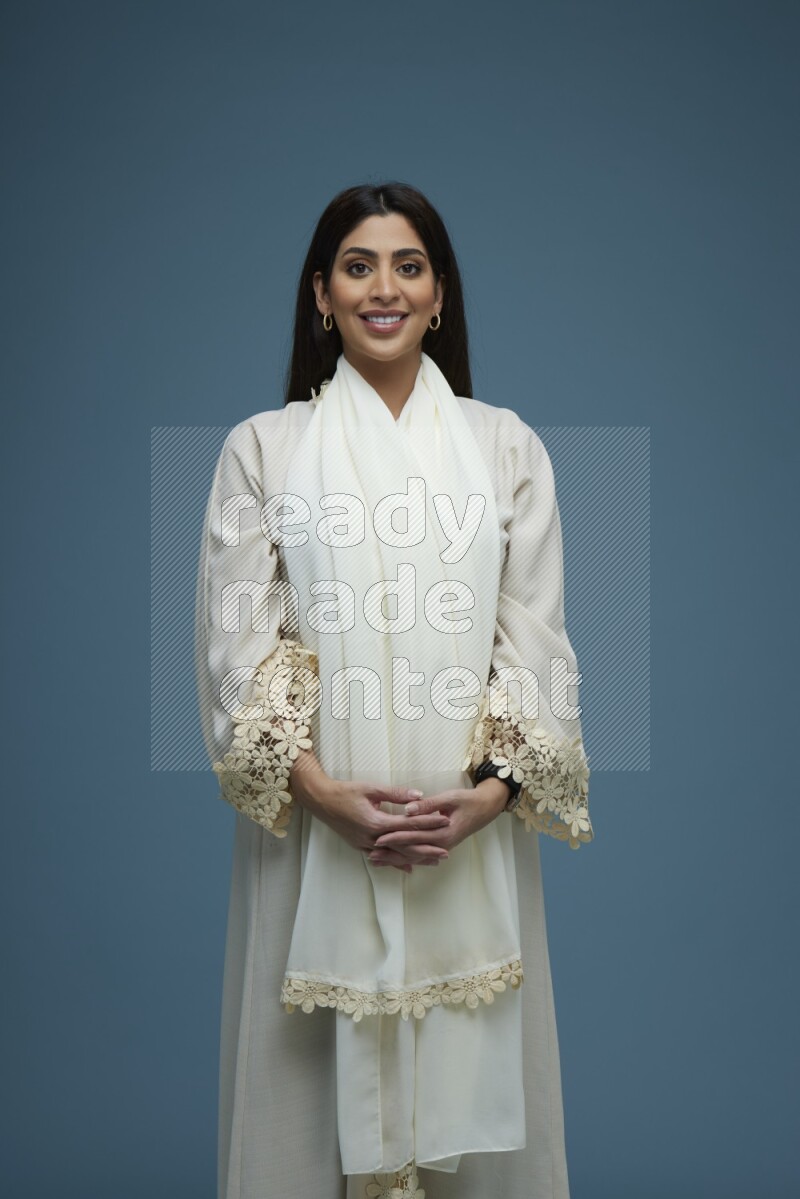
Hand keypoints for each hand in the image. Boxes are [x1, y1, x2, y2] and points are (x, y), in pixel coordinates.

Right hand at [290, 750, 451, 872]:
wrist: (320, 800)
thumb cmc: (345, 792)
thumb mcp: (371, 788)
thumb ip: (396, 793)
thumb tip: (419, 795)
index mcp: (376, 822)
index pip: (409, 824)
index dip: (428, 823)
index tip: (445, 821)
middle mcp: (372, 838)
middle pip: (405, 846)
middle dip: (426, 849)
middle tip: (446, 852)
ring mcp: (365, 844)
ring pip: (395, 855)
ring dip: (415, 858)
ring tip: (434, 862)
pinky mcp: (360, 845)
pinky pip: (383, 857)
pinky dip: (397, 862)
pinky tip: (409, 868)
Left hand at [370, 779, 509, 861]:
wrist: (486, 808)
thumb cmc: (468, 800)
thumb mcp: (450, 797)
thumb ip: (428, 804)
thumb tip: (408, 809)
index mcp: (443, 833)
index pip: (413, 837)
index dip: (394, 838)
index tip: (377, 839)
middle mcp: (442, 844)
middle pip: (411, 851)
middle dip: (390, 853)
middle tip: (370, 855)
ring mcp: (442, 847)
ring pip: (414, 856)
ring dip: (395, 858)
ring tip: (376, 861)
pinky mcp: (441, 845)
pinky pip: (421, 854)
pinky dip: (406, 858)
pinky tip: (395, 861)